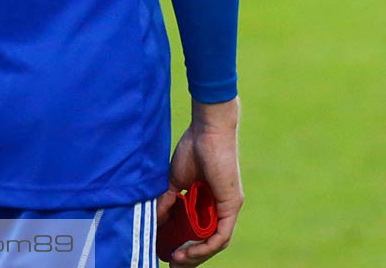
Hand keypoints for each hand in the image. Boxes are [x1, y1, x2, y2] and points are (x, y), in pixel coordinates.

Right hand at [159, 98, 242, 264]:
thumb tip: (155, 220)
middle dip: (190, 256)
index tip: (167, 251)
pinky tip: (192, 251)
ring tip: (178, 259)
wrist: (207, 131)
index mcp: (207, 202)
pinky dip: (207, 245)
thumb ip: (167, 201)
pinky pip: (222, 234)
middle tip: (171, 263)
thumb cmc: (192, 150)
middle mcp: (220, 208)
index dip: (184, 244)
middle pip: (207, 241)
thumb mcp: (174, 181)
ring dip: (197, 254)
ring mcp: (227, 208)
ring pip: (215, 242)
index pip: (198, 231)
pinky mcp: (231, 205)